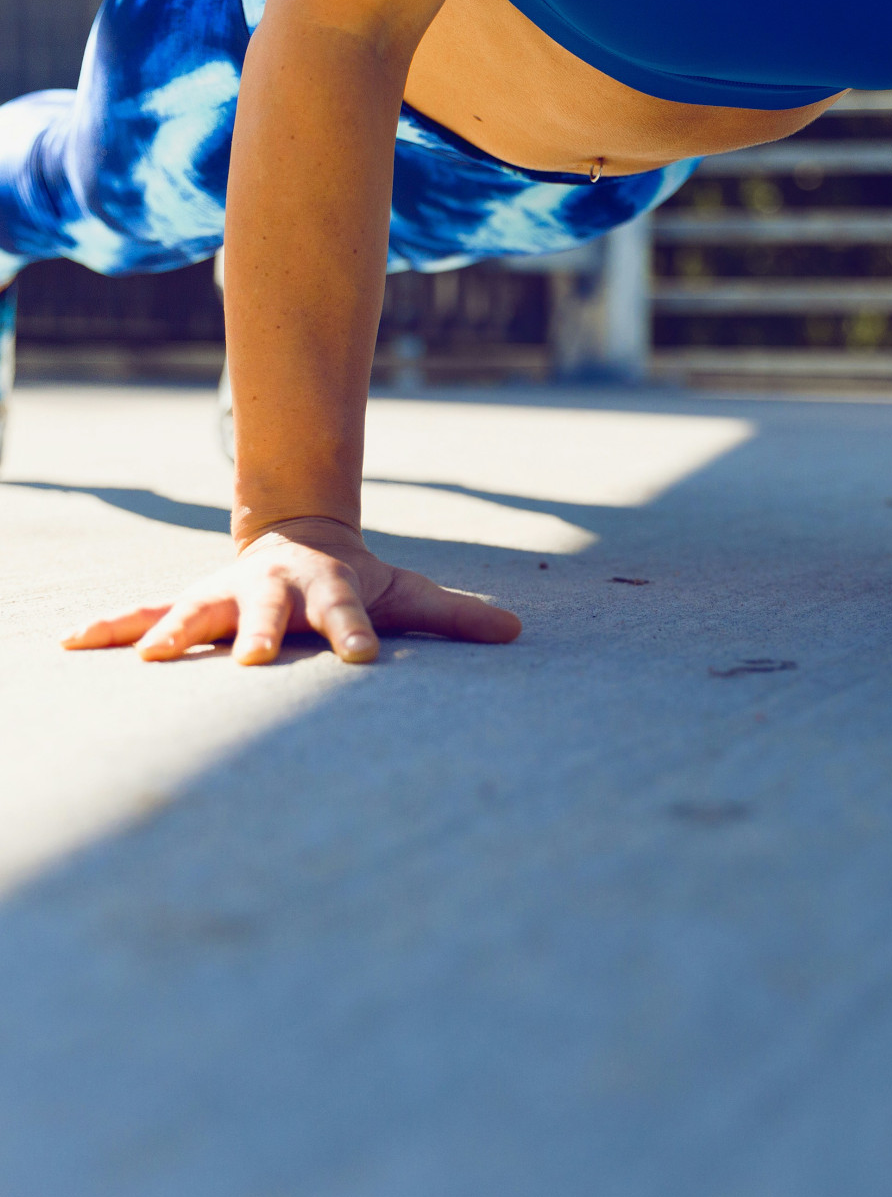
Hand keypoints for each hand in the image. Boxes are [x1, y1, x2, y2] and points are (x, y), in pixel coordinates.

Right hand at [61, 516, 521, 663]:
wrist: (297, 536)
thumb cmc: (355, 581)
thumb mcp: (405, 593)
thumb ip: (454, 616)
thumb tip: (518, 631)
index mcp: (328, 589)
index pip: (348, 615)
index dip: (354, 633)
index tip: (360, 660)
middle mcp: (272, 590)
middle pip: (265, 611)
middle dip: (256, 631)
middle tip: (249, 659)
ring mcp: (225, 595)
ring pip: (194, 611)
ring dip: (170, 632)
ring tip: (147, 658)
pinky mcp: (188, 604)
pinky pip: (141, 613)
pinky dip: (108, 627)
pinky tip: (68, 645)